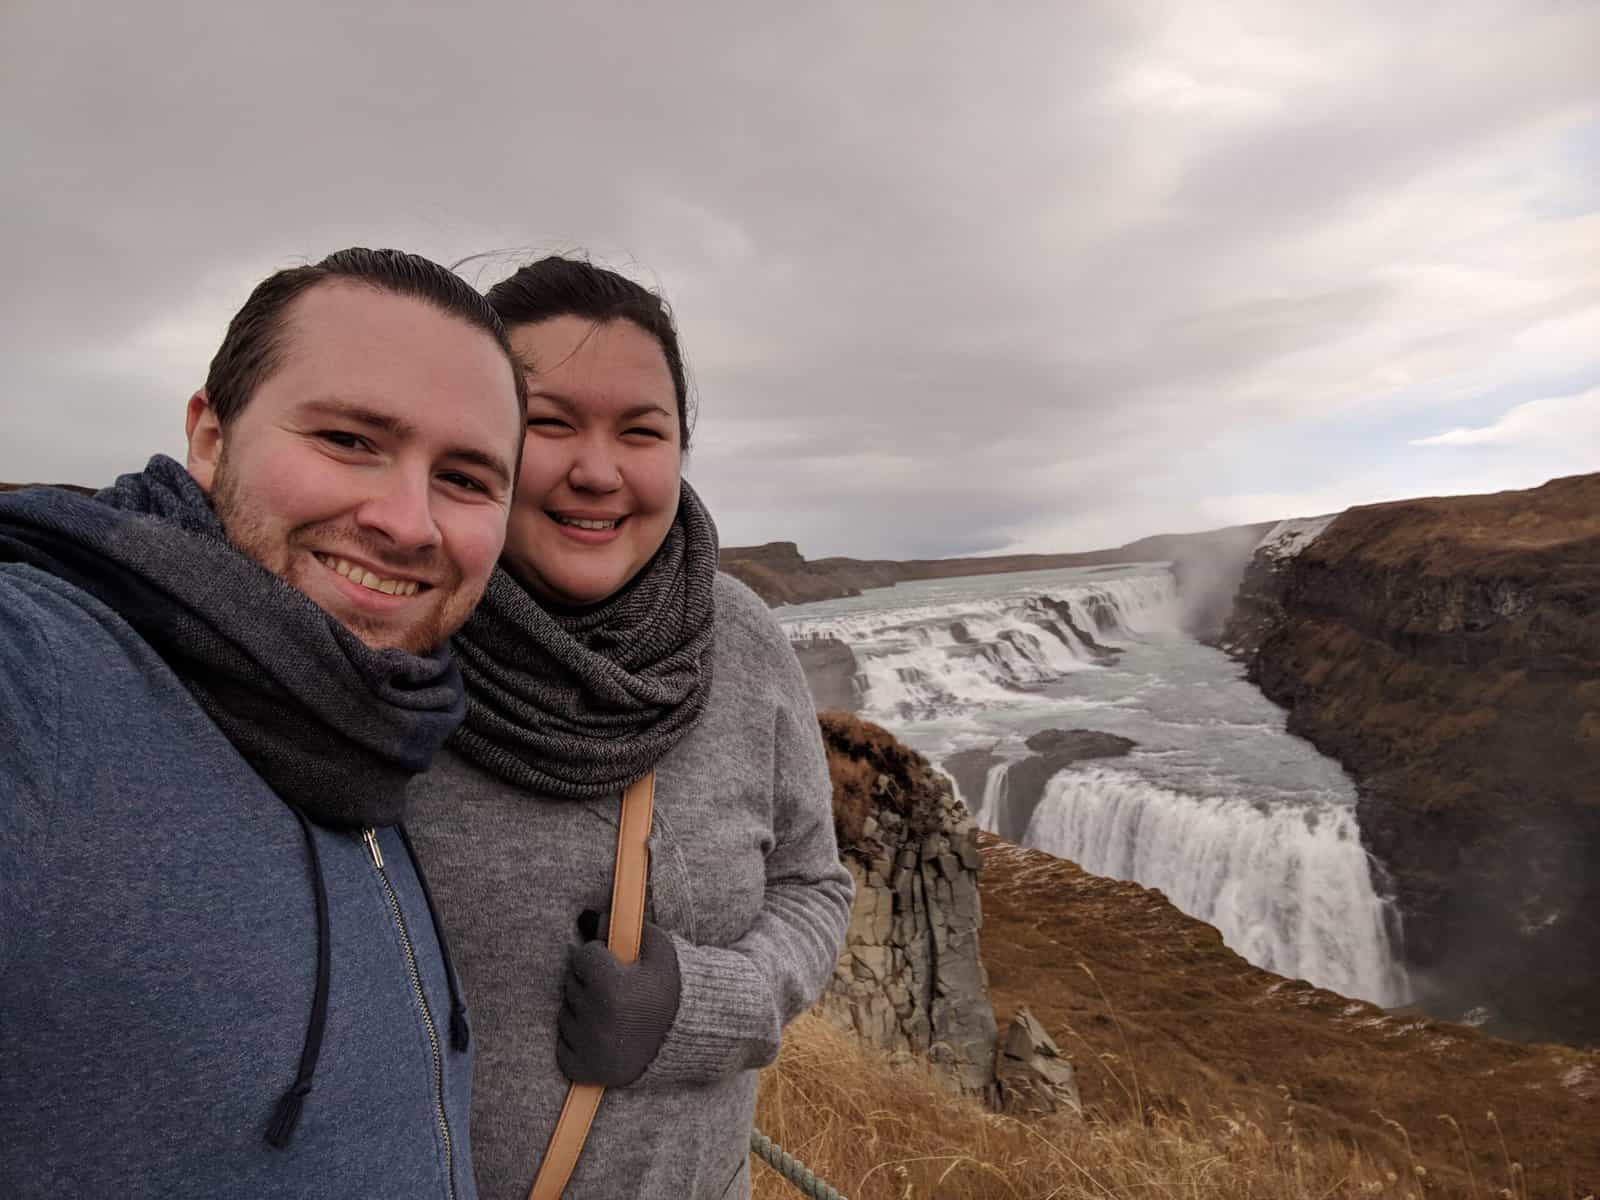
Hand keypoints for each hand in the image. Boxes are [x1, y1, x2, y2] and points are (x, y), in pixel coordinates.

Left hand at [556, 910, 681, 1086]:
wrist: (689, 1039)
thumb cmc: (674, 988)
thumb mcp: (658, 948)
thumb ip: (623, 927)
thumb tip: (588, 917)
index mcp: (613, 986)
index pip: (582, 956)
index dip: (599, 956)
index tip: (616, 965)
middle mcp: (597, 1019)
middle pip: (571, 984)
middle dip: (590, 981)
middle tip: (617, 988)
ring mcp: (589, 1048)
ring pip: (566, 1014)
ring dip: (583, 1009)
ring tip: (614, 1012)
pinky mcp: (583, 1071)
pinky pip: (563, 1045)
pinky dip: (578, 1040)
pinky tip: (604, 1035)